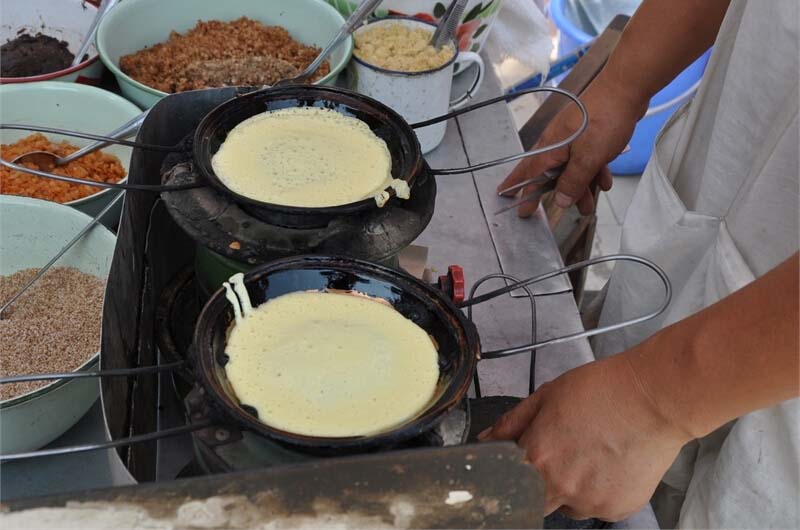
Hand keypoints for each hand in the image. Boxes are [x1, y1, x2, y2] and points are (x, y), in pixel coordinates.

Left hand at [479, 354, 690, 520]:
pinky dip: (598, 492)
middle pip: (534, 501)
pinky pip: (597, 508)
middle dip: (538, 483)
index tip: (521, 462)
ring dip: (569, 489)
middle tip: (558, 456)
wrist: (654, 398)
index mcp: (537, 456)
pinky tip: (608, 463)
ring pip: (567, 506)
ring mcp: (590, 501)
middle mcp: (560, 486)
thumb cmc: (603, 390)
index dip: (512, 470)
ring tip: (588, 455)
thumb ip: (512, 422)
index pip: (507, 480)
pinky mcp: (617, 509)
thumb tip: (487, 439)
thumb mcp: (547, 395)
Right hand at [498, 72, 646, 216]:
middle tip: (543, 211)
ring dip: (579, 188)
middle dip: (552, 194)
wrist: (626, 87)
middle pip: (549, 174)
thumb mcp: (588, 158)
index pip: (529, 174)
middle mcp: (557, 142)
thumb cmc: (604, 118)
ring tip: (588, 206)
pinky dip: (593, 171)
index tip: (515, 205)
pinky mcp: (589, 134)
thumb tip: (560, 200)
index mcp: (550, 148)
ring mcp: (574, 137)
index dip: (521, 190)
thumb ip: (573, 182)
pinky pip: (586, 159)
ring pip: (571, 169)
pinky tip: (604, 181)